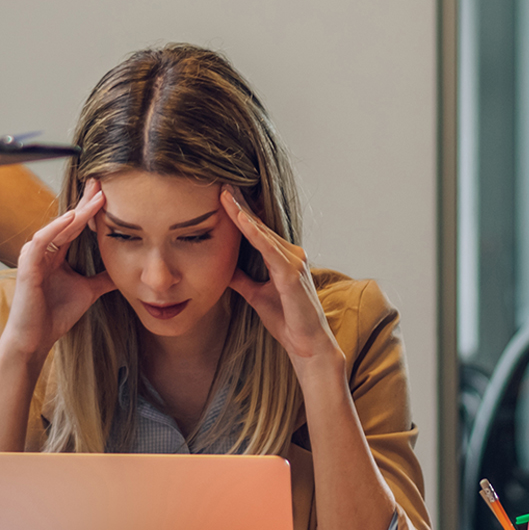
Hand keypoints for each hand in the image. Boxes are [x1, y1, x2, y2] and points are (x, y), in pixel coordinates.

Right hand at [0, 180, 116, 366]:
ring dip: (76, 212)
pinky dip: (56, 229)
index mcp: (56, 254)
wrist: (35, 340)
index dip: (90, 209)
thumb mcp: (88, 291)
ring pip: (57, 228)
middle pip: (67, 221)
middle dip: (85, 202)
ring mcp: (34, 257)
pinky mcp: (26, 266)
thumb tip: (124, 270)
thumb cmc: (54, 316)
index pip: (75, 225)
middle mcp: (44, 251)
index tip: (108, 192)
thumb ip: (102, 278)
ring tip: (95, 197)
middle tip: (101, 182)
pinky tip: (72, 218)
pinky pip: (41, 242)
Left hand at [220, 186, 342, 368]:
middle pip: (259, 225)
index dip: (240, 212)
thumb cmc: (287, 321)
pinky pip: (269, 249)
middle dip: (240, 204)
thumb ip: (242, 279)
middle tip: (222, 182)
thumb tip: (222, 267)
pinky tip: (240, 219)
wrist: (307, 346)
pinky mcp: (291, 274)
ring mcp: (294, 262)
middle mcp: (291, 255)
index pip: (256, 230)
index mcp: (282, 259)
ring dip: (243, 212)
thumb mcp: (255, 295)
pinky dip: (254, 233)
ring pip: (263, 232)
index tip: (223, 194)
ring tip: (225, 194)